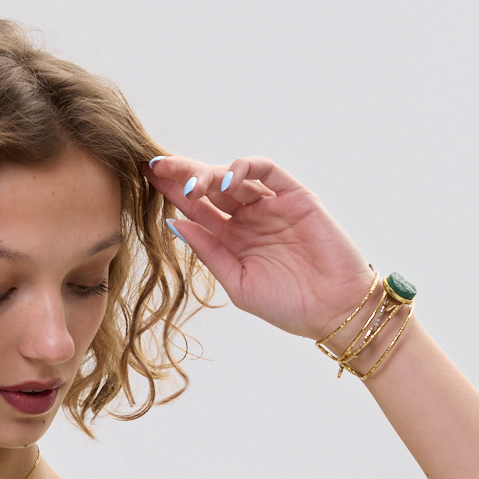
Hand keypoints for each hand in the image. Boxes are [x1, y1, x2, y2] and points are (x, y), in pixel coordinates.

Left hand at [147, 154, 376, 341]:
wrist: (333, 311)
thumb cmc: (287, 305)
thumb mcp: (236, 282)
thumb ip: (208, 251)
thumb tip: (173, 224)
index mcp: (231, 239)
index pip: (196, 208)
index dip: (171, 191)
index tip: (145, 177)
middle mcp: (248, 217)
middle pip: (210, 186)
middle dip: (182, 173)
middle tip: (157, 167)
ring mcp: (271, 204)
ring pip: (234, 176)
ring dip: (209, 174)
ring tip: (192, 186)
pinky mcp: (295, 195)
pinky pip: (267, 172)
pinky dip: (245, 168)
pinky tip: (226, 178)